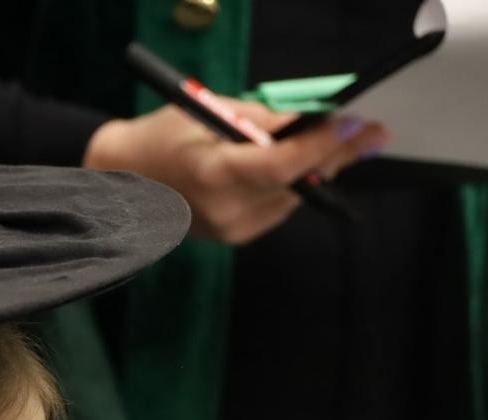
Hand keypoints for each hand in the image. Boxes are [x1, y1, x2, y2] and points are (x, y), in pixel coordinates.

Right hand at [83, 101, 388, 244]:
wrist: (119, 183)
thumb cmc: (158, 140)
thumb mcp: (204, 114)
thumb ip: (258, 121)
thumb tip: (308, 122)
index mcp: (209, 172)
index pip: (278, 165)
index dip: (320, 145)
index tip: (350, 124)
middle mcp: (221, 208)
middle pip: (296, 183)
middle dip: (333, 155)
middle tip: (368, 133)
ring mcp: (228, 228)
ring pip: (293, 197)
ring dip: (316, 171)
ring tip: (339, 144)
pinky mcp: (233, 237)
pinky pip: (279, 208)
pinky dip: (292, 187)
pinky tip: (298, 170)